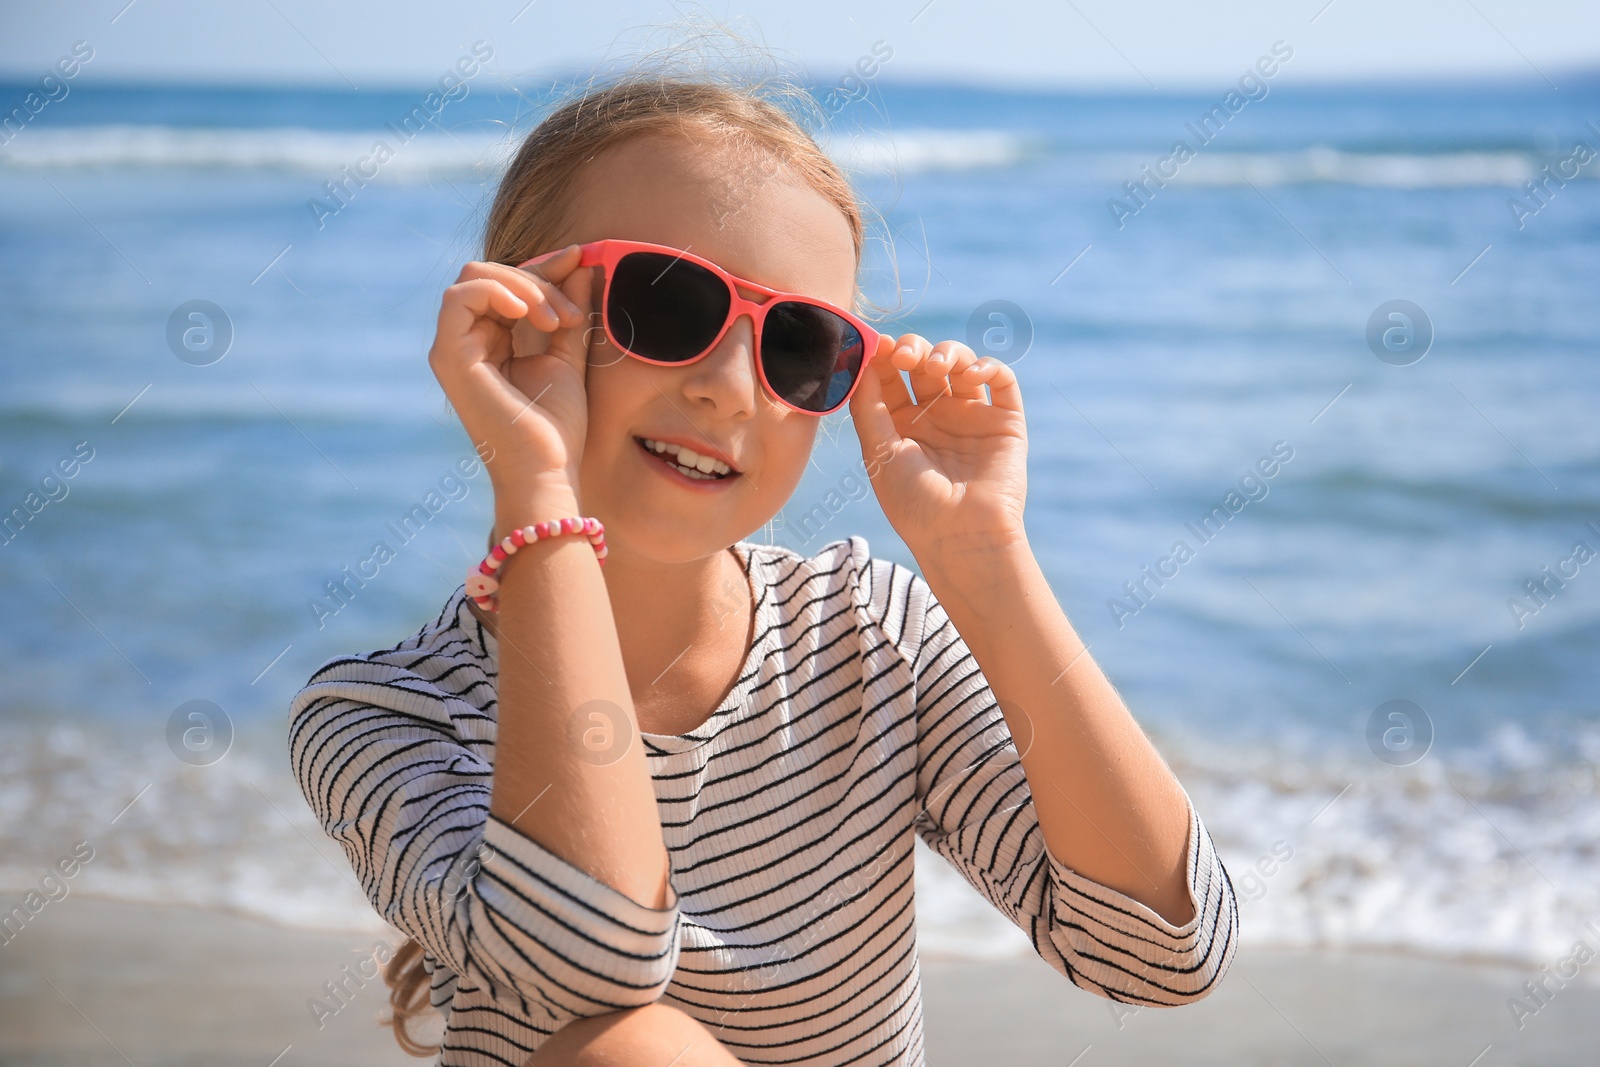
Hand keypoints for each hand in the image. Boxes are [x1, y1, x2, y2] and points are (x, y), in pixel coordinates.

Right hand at [427, 245, 594, 508]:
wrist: (547, 471)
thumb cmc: (557, 428)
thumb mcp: (569, 356)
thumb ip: (570, 311)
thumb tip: (580, 264)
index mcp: (490, 342)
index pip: (509, 284)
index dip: (545, 266)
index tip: (583, 259)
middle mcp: (466, 342)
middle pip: (491, 274)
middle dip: (538, 279)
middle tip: (572, 315)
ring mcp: (453, 348)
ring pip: (475, 276)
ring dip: (524, 286)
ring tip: (557, 322)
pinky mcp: (448, 355)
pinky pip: (461, 295)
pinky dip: (499, 291)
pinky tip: (532, 314)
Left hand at [848, 332, 1028, 557]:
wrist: (961, 535)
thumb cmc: (914, 503)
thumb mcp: (879, 453)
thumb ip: (867, 406)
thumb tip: (860, 362)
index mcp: (901, 425)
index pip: (891, 377)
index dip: (883, 355)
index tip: (876, 344)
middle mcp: (936, 417)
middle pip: (924, 363)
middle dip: (913, 349)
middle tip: (905, 356)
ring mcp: (970, 416)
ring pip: (961, 363)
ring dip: (948, 353)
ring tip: (936, 367)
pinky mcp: (1004, 421)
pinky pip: (1002, 380)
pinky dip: (988, 366)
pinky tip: (971, 374)